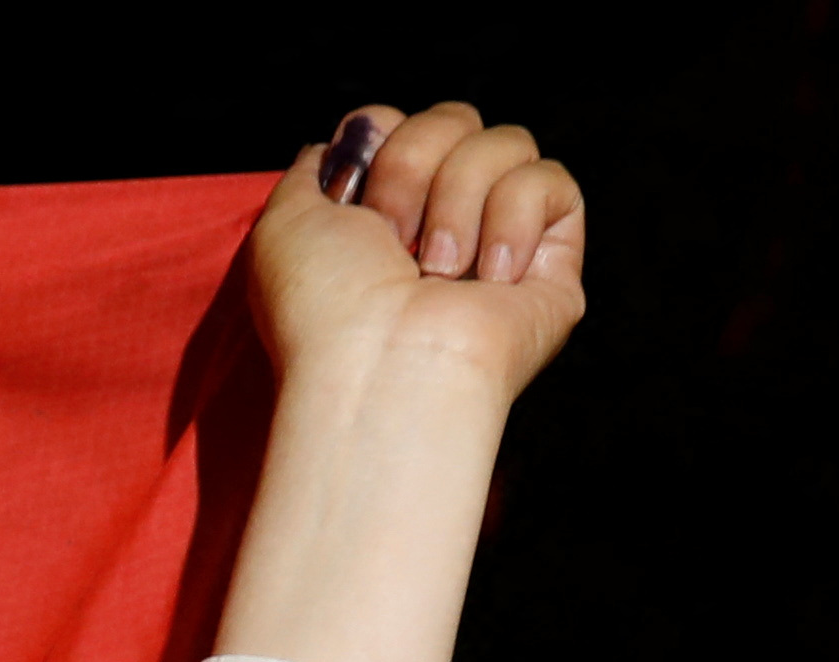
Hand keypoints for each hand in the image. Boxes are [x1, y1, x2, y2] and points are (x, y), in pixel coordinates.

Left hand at [248, 103, 586, 402]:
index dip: (381, 138)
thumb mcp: (287, 220)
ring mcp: (497, 240)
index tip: (353, 194)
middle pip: (455, 117)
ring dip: (458, 199)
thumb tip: (358, 135)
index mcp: (378, 216)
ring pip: (505, 142)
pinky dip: (514, 219)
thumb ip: (314, 168)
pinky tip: (490, 277)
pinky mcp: (551, 262)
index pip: (400, 121)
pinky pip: (551, 182)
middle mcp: (439, 222)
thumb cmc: (325, 307)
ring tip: (437, 272)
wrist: (380, 366)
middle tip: (392, 239)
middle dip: (413, 164)